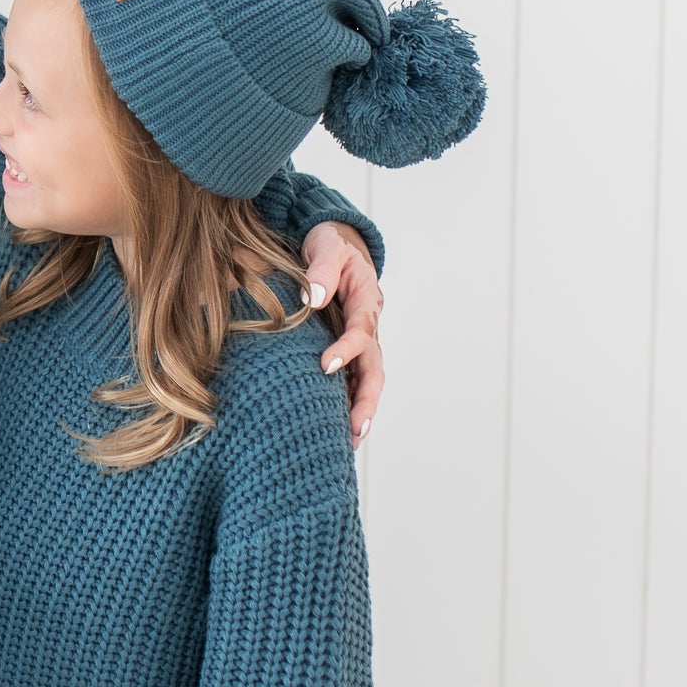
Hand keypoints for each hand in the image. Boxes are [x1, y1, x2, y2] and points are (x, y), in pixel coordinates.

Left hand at [301, 221, 384, 449]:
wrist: (335, 245)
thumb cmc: (329, 245)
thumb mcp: (326, 246)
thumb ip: (321, 270)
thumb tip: (311, 298)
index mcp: (366, 300)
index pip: (361, 330)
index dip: (347, 350)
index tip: (325, 366)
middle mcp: (368, 325)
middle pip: (375, 368)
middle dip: (367, 399)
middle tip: (354, 428)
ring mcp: (362, 341)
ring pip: (368, 381)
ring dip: (361, 410)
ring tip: (349, 442)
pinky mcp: (350, 350)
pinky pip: (354, 380)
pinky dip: (349, 404)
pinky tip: (337, 431)